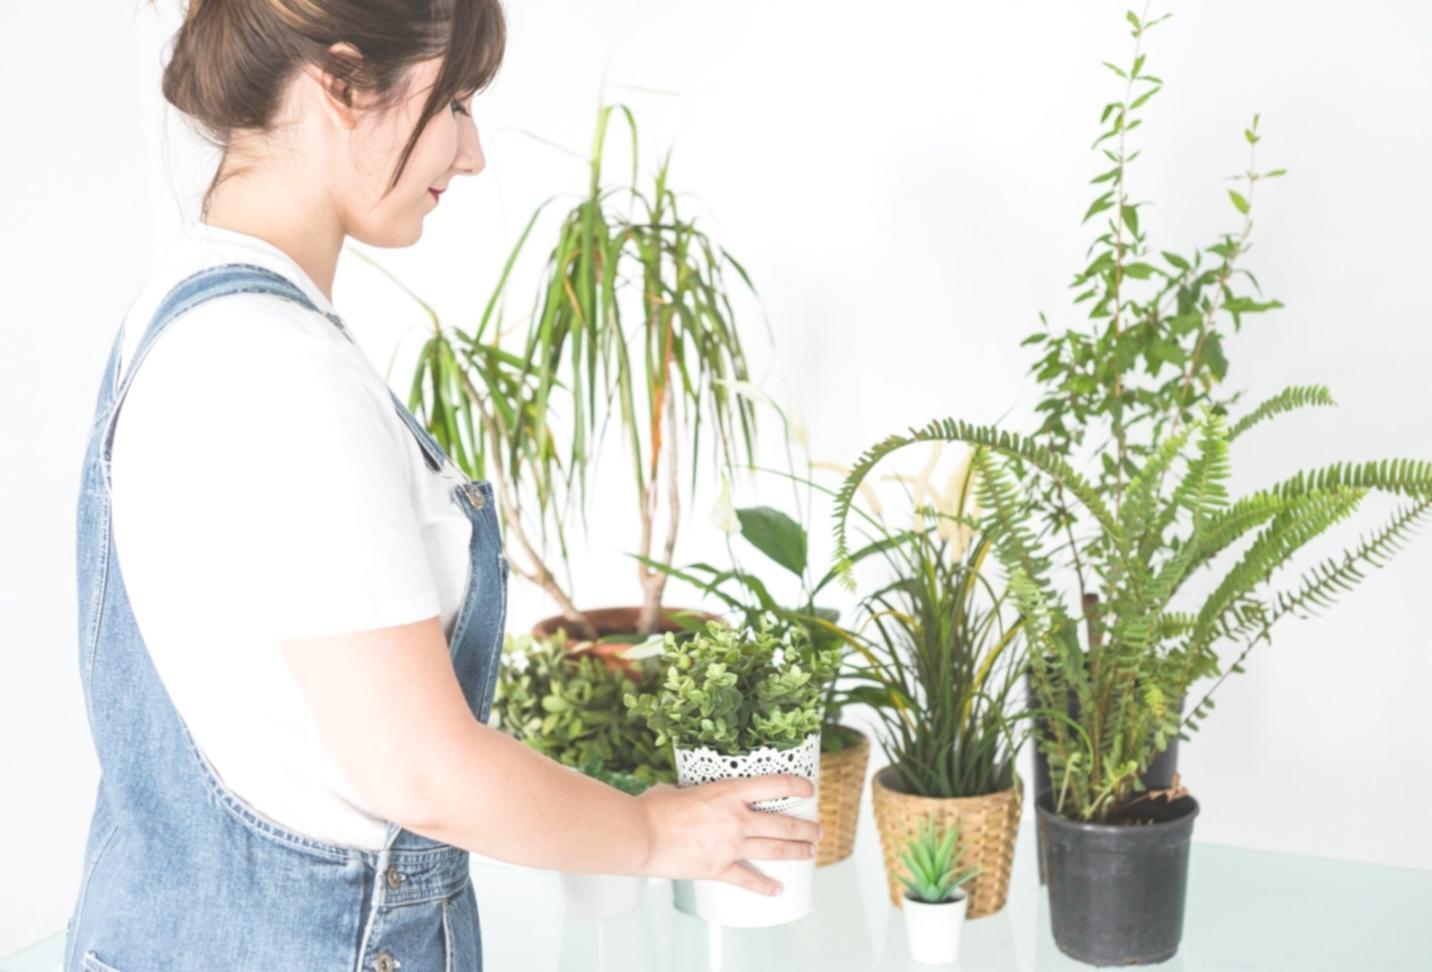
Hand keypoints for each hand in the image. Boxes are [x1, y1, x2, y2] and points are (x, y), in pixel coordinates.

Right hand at [633, 774, 820, 895]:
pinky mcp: (718, 868)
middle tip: (817, 831)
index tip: (809, 789)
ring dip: (796, 851)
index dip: (797, 786)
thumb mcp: (682, 788)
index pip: (775, 785)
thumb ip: (696, 793)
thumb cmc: (655, 807)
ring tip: (810, 853)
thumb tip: (691, 795)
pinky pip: (748, 879)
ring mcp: (731, 845)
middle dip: (805, 829)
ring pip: (774, 850)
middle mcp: (737, 818)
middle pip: (783, 825)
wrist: (641, 834)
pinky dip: (764, 886)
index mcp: (730, 792)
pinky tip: (777, 890)